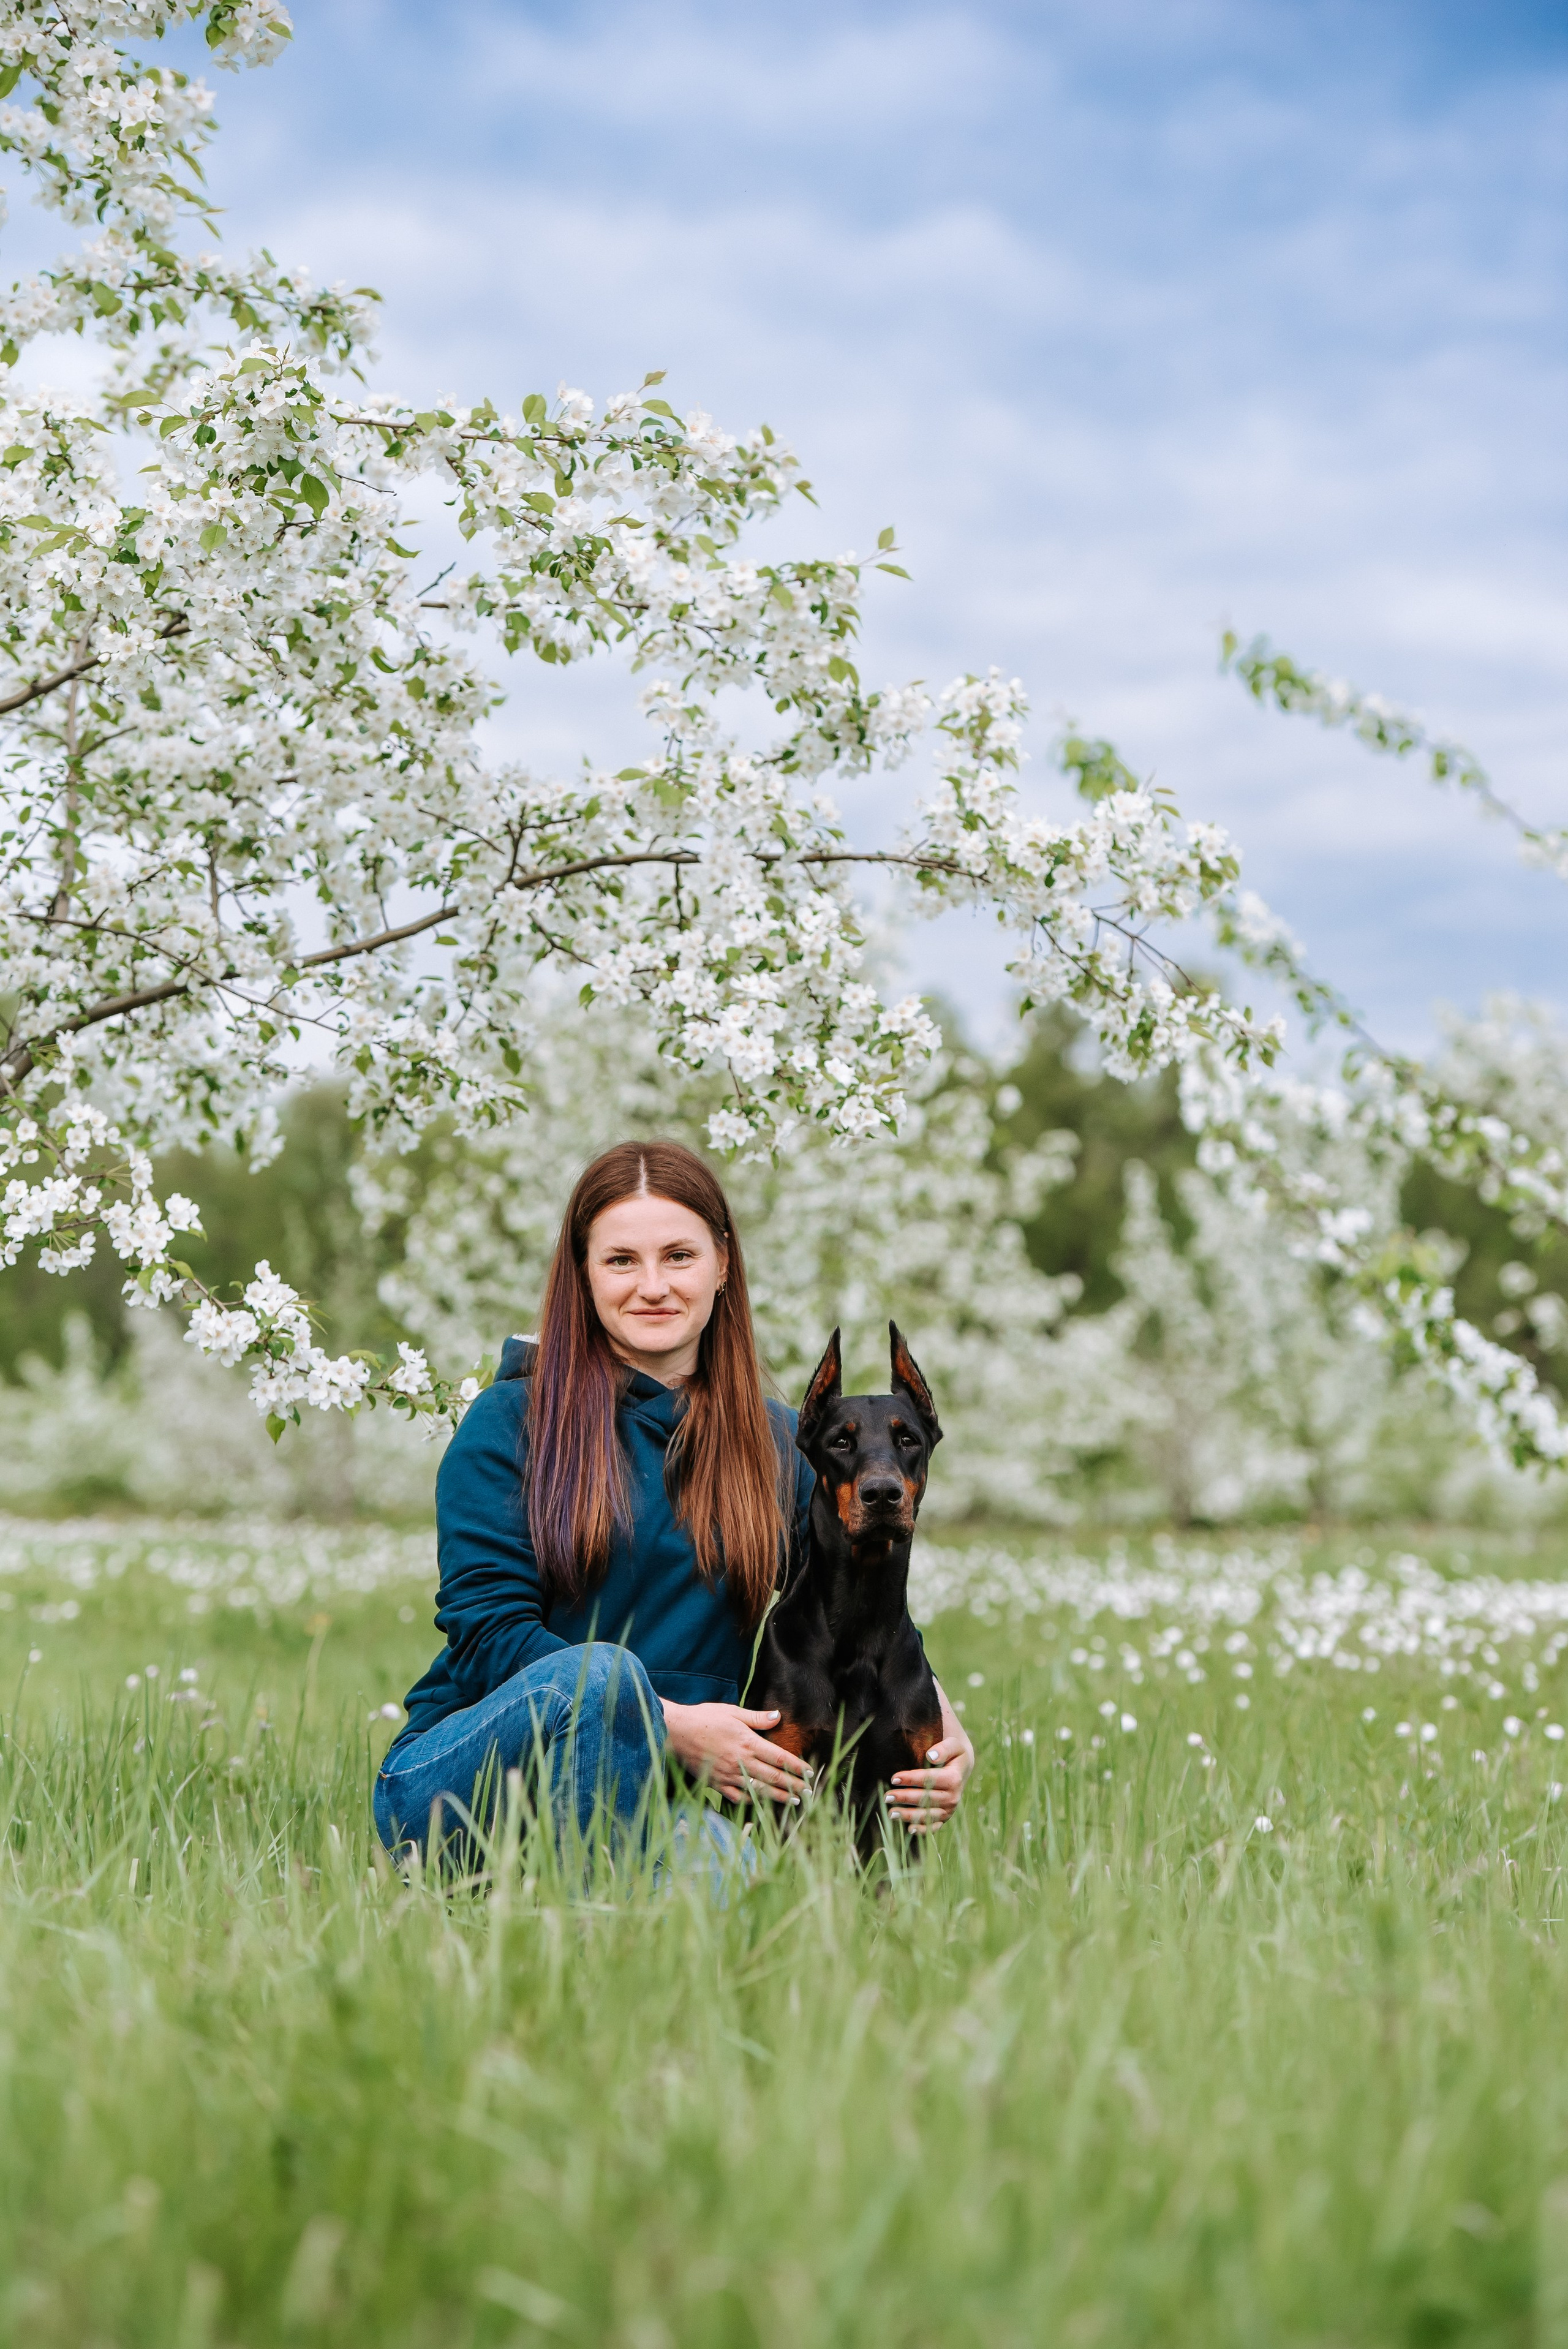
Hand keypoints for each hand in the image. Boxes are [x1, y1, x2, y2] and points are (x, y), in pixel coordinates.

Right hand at [661, 1701, 813, 1805]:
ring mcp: (729, 1775)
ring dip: (779, 1797)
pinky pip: (738, 1797)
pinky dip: (753, 1802)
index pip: (779, 1757)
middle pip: (774, 1777)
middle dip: (794, 1785)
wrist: (676, 1733)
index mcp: (748, 1742)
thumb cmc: (704, 1718)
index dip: (797, 1766)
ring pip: (759, 1790)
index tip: (810, 1772)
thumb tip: (778, 1717)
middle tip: (809, 1792)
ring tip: (794, 1802)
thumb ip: (757, 1718)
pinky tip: (763, 1803)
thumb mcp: (732, 1711)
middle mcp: (741, 1761)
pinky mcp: (716, 1784)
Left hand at [889, 1726, 973, 1833]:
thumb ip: (944, 1748)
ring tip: (891, 1813)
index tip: (894, 1778)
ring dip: (909, 1816)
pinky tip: (909, 1830)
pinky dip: (922, 1830)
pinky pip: (934, 1827)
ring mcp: (949, 1810)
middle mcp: (953, 1797)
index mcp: (954, 1779)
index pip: (929, 1780)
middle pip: (925, 1799)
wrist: (961, 1768)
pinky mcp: (945, 1818)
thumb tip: (930, 1755)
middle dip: (905, 1798)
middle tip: (887, 1797)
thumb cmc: (953, 1754)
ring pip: (927, 1815)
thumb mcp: (954, 1745)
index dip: (911, 1779)